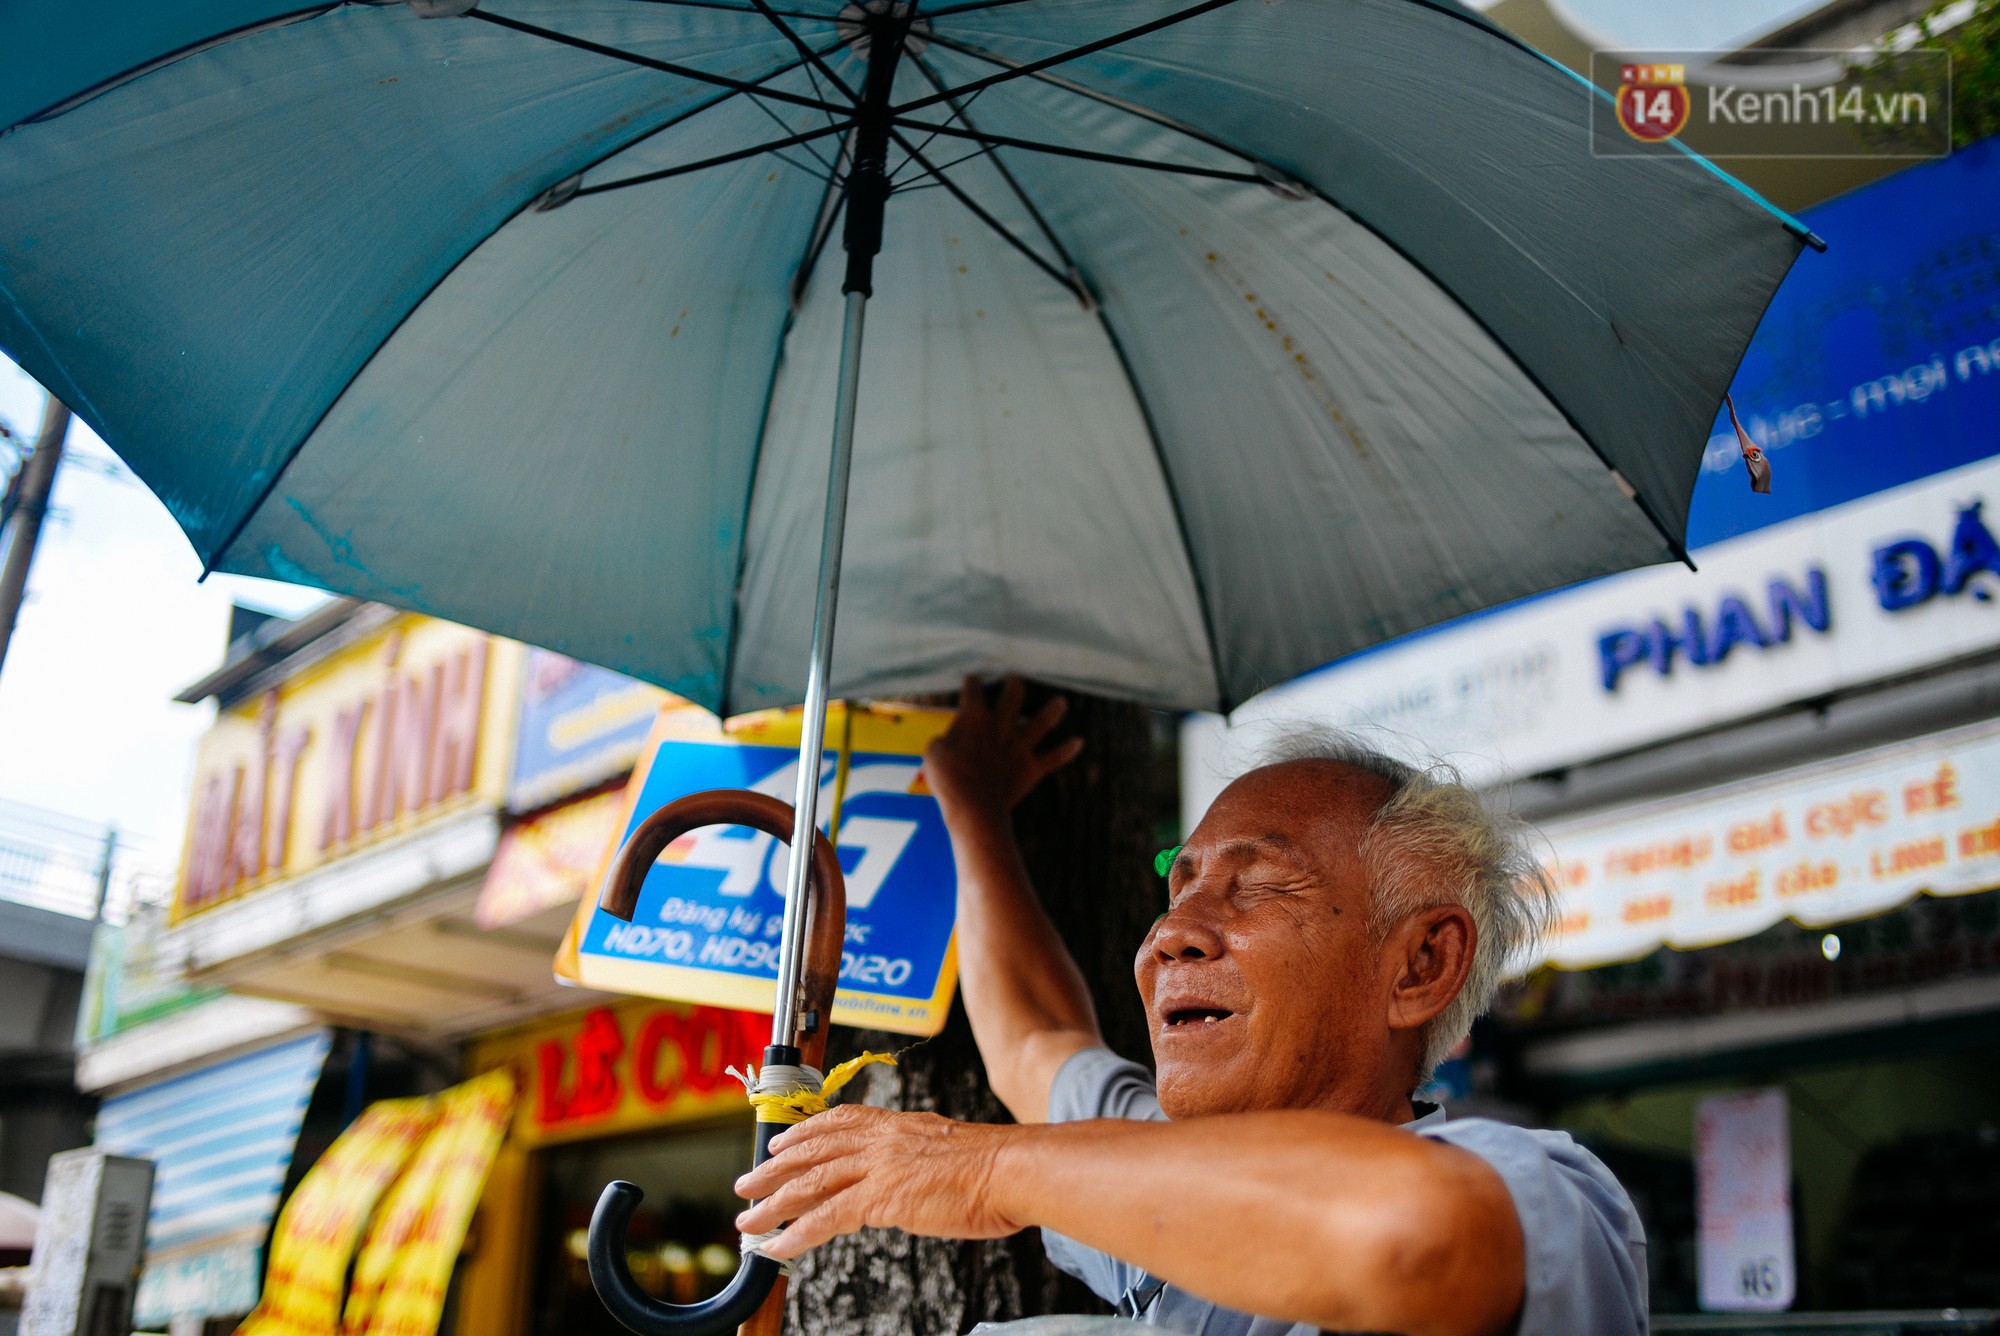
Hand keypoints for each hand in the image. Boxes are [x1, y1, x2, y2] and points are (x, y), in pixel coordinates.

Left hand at [733, 1105, 1024, 1258]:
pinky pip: (825, 1218)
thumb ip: (920, 1158)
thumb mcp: (948, 1150)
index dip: (804, 1132)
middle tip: (747, 1183)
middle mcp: (881, 1140)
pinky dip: (796, 1235)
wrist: (1011, 1170)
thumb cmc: (994, 1168)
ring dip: (773, 1204)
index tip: (781, 1140)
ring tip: (747, 1220)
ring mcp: (878, 1167)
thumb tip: (913, 1174)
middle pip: (813, 1151)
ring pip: (809, 1183)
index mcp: (898, 1126)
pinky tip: (778, 1249)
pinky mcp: (881, 1198)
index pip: (839, 1122)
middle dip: (774, 1168)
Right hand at [923, 674, 1083, 818]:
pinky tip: (1079, 743)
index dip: (972, 683)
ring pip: (1040, 723)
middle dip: (1014, 686)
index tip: (973, 678)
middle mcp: (1001, 726)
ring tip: (1061, 702)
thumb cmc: (949, 778)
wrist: (974, 806)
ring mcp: (1019, 746)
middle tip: (1016, 678)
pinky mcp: (1031, 767)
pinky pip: (1053, 757)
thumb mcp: (933, 753)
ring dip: (1052, 711)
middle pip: (1012, 699)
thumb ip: (944, 741)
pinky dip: (1066, 751)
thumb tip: (949, 742)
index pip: (973, 692)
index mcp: (974, 718)